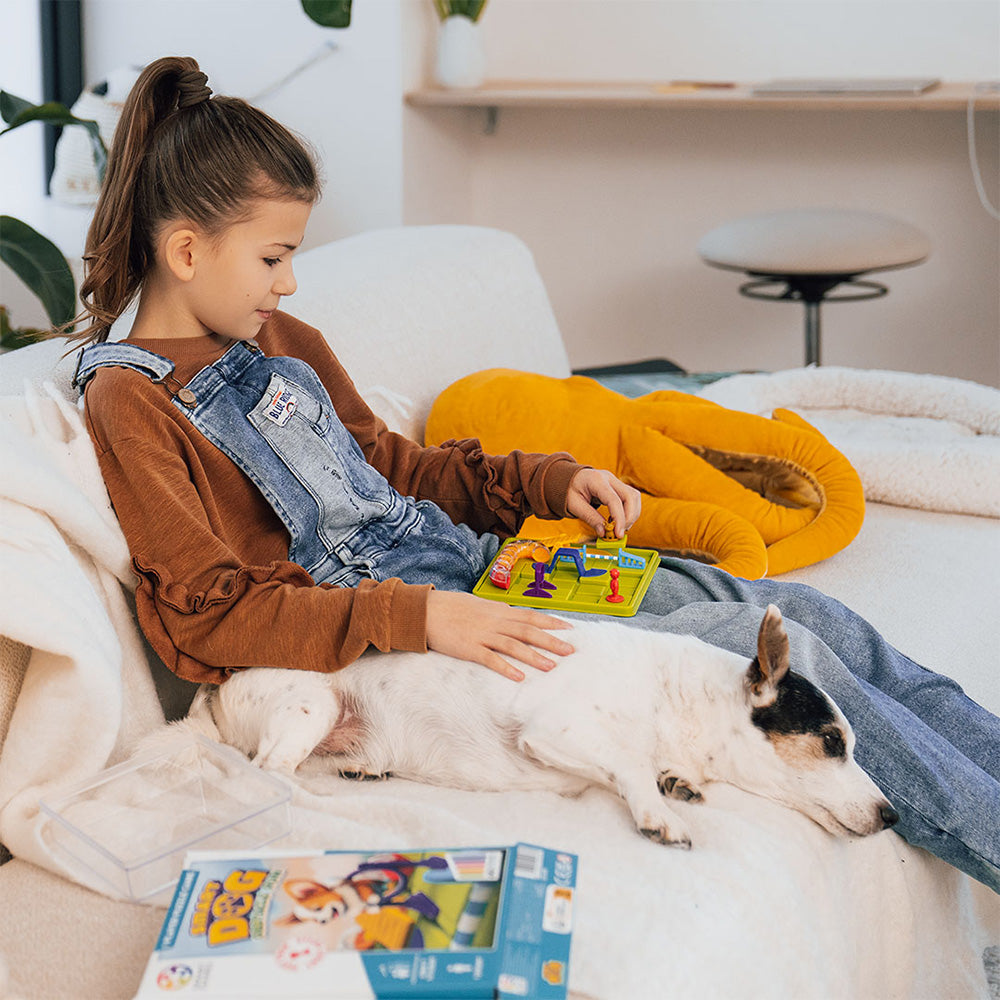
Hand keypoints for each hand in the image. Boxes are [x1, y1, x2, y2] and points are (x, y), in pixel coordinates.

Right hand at [425, 590, 573, 680]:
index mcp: (499, 611)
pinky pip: (490, 659)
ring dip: (533, 657)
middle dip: (551, 641)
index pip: (531, 616)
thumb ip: (497, 613)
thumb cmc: (452, 607)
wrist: (426, 610)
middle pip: (528, 631)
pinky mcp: (469, 648)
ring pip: (514, 645)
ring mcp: (482, 635)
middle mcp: (495, 621)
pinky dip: (506, 668)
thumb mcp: (480, 605)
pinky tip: (518, 677)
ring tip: (551, 667)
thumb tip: (513, 617)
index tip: (570, 628)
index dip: (551, 622)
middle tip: (570, 651)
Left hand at [565, 468, 641, 538]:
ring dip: (631, 515)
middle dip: (629, 517)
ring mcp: (615, 481)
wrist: (568, 479)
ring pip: (634, 497)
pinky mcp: (618, 487)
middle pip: (630, 496)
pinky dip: (629, 512)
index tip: (618, 534)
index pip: (614, 500)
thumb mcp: (574, 505)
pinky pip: (631, 498)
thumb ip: (590, 518)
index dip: (619, 519)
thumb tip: (603, 533)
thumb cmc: (569, 490)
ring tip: (618, 528)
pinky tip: (618, 521)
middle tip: (619, 533)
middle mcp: (609, 478)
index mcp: (596, 480)